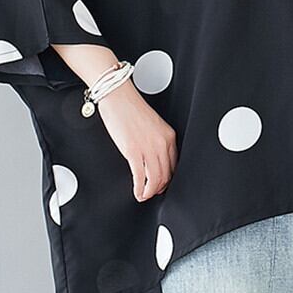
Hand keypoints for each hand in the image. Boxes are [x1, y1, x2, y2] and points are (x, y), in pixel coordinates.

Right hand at [95, 79, 177, 201]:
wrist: (118, 97)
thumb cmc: (131, 109)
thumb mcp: (153, 125)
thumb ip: (156, 141)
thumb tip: (152, 159)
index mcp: (169, 136)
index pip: (174, 165)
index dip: (168, 179)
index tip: (161, 184)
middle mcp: (162, 143)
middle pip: (166, 175)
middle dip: (158, 188)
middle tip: (151, 193)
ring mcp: (148, 148)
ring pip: (155, 180)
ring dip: (149, 192)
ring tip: (143, 195)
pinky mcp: (133, 152)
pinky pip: (140, 177)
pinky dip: (140, 189)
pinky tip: (137, 192)